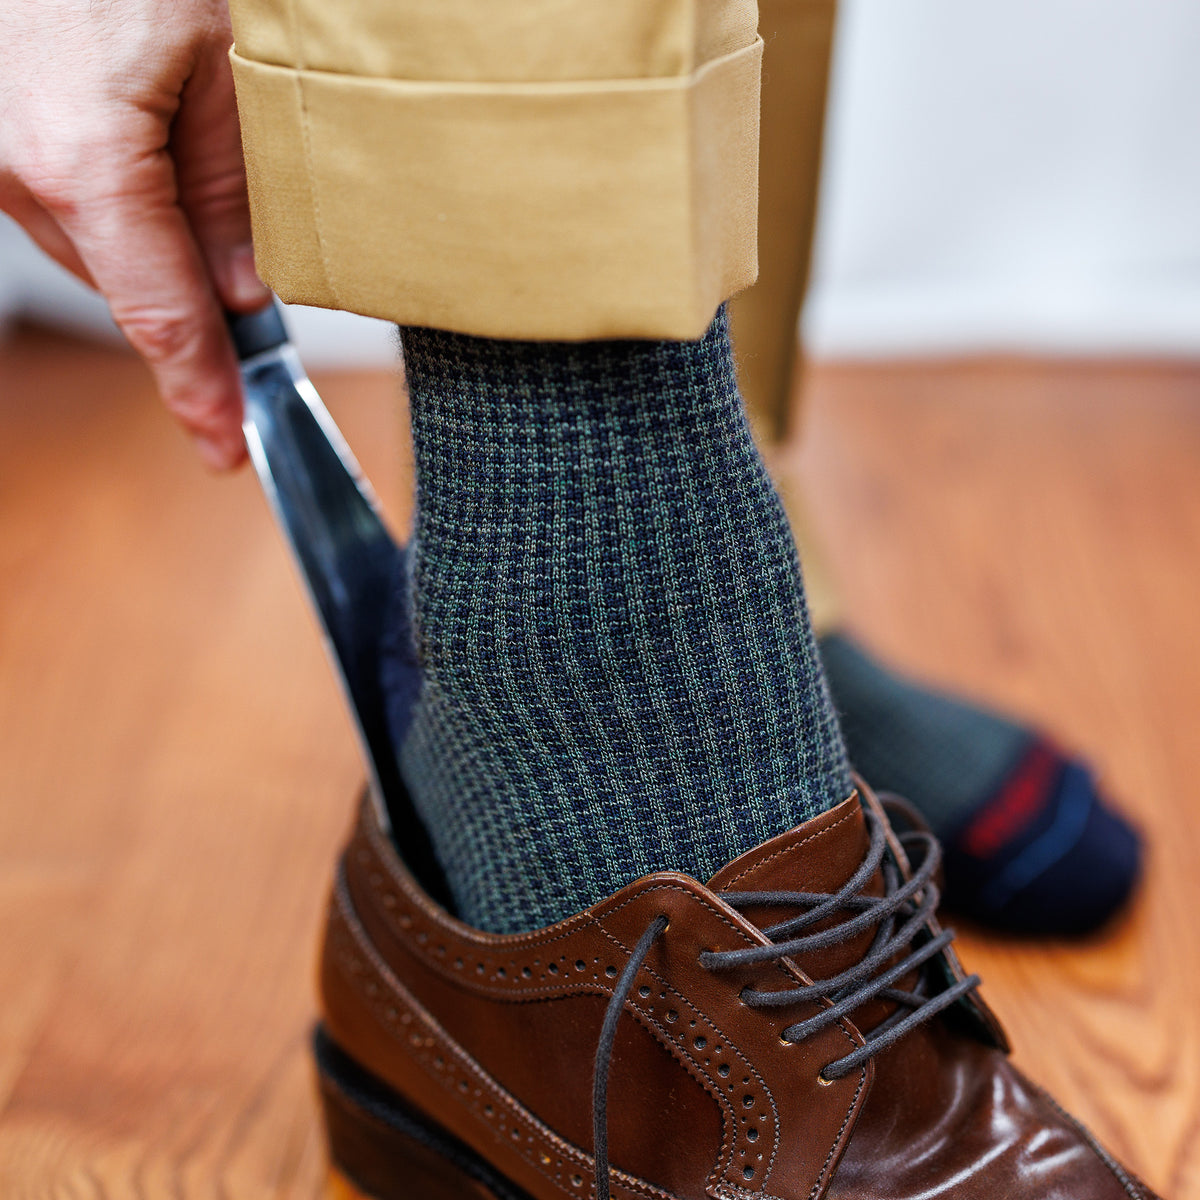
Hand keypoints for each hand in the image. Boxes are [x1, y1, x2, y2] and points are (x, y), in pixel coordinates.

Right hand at [0, 0, 270, 468]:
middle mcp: (12, 164)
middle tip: (255, 322)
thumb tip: (241, 288)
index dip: (201, 390)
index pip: (160, 315)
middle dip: (194, 303)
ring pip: (94, 241)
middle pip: (128, 283)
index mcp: (80, 159)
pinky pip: (59, 197)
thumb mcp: (224, 59)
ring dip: (153, 240)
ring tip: (193, 172)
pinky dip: (113, 200)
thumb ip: (233, 187)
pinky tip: (141, 152)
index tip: (227, 446)